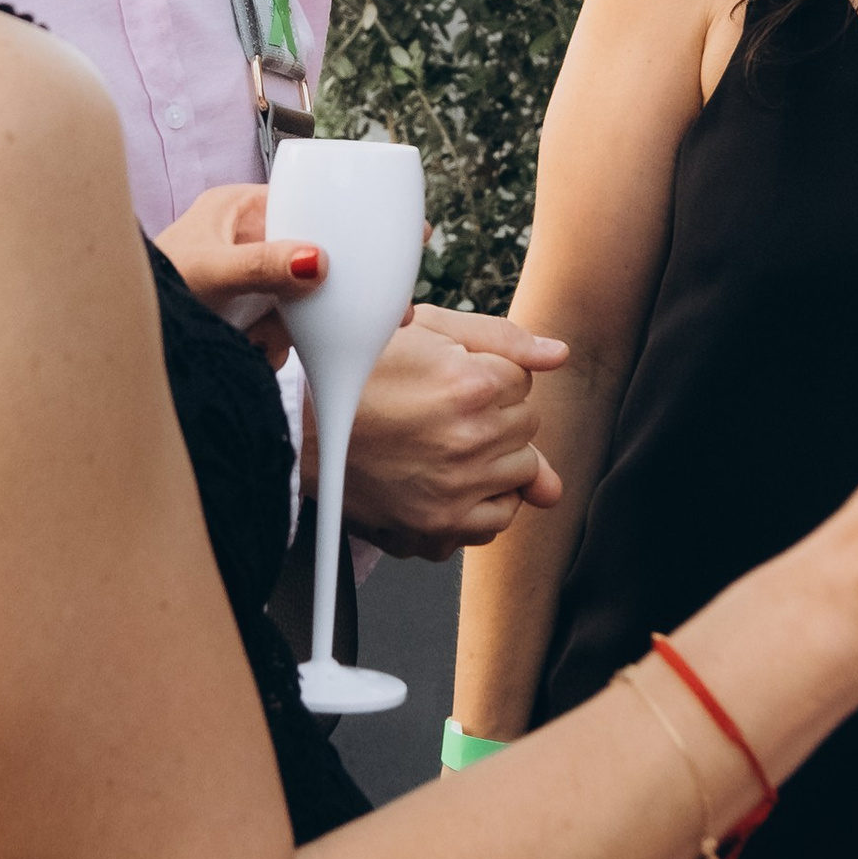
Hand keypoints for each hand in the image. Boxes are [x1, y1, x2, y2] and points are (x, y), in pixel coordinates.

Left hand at [152, 184, 324, 358]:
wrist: (126, 336)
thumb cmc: (156, 288)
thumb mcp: (213, 272)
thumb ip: (261, 266)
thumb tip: (314, 260)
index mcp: (235, 206)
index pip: (295, 203)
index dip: (316, 230)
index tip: (327, 262)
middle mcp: (243, 236)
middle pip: (299, 257)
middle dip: (295, 293)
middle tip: (283, 311)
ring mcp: (245, 274)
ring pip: (292, 295)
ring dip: (282, 324)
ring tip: (255, 336)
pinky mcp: (244, 308)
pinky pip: (278, 321)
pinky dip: (270, 340)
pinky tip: (251, 347)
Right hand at [340, 305, 569, 558]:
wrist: (298, 429)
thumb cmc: (358, 372)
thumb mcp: (425, 329)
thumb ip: (502, 337)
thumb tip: (558, 355)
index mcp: (471, 384)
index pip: (523, 379)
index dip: (486, 374)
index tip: (449, 378)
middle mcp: (470, 441)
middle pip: (526, 425)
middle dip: (494, 414)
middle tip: (439, 409)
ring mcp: (457, 491)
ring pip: (522, 473)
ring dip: (492, 458)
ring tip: (441, 443)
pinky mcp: (439, 530)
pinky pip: (497, 520)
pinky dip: (480, 502)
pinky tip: (445, 478)